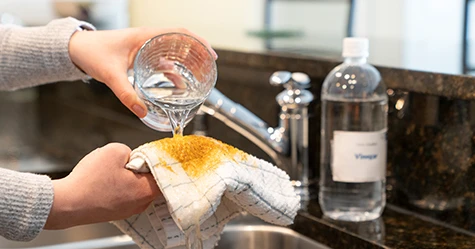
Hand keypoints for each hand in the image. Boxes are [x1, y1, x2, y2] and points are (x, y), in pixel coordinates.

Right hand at [44, 143, 159, 228]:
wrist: (66, 204)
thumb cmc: (90, 181)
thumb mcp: (114, 150)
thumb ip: (130, 150)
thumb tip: (131, 157)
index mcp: (146, 190)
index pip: (164, 173)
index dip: (158, 160)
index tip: (152, 153)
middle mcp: (140, 204)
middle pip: (149, 180)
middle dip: (140, 168)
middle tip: (128, 161)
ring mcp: (127, 210)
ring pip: (134, 187)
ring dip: (127, 177)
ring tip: (111, 172)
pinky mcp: (115, 212)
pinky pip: (122, 195)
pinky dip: (117, 186)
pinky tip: (104, 181)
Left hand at [68, 27, 217, 117]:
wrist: (76, 49)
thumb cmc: (92, 53)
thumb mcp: (111, 75)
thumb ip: (126, 95)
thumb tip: (142, 112)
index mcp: (145, 36)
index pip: (180, 32)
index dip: (198, 41)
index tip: (210, 54)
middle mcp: (148, 39)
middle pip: (180, 42)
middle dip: (197, 54)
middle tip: (209, 68)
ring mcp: (145, 47)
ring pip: (172, 52)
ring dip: (185, 63)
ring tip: (198, 77)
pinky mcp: (140, 55)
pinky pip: (162, 61)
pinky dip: (172, 71)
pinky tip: (177, 84)